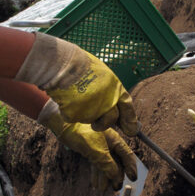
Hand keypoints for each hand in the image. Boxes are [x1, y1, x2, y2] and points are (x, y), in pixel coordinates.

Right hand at [15, 33, 137, 135]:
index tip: (132, 131)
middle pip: (110, 120)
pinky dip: (68, 111)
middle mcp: (107, 102)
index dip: (130, 121)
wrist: (62, 65)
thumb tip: (115, 106)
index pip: (127, 108)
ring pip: (90, 119)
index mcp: (115, 89)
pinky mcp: (77, 116)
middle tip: (96, 125)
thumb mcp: (103, 74)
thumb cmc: (80, 65)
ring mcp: (92, 110)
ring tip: (76, 97)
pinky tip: (66, 98)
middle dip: (104, 124)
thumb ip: (110, 91)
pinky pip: (73, 118)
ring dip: (83, 113)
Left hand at [38, 100, 136, 190]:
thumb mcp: (95, 150)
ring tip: (102, 189)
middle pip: (117, 161)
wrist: (62, 124)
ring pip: (106, 164)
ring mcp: (99, 146)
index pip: (127, 155)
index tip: (133, 179)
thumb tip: (115, 176)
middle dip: (116, 176)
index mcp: (114, 139)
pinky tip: (95, 183)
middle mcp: (109, 143)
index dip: (131, 167)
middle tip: (115, 188)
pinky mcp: (90, 150)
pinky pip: (97, 163)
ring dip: (105, 177)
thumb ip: (106, 163)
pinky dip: (96, 173)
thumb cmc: (80, 133)